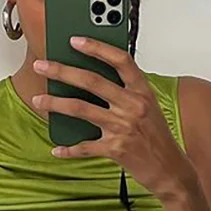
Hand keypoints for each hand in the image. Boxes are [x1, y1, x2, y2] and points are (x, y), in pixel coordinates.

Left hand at [31, 36, 197, 201]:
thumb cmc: (157, 139)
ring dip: (55, 103)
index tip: (75, 40)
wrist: (172, 171)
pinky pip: (84, 147)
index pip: (120, 60)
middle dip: (62, 71)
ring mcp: (123, 127)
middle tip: (42, 65)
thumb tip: (90, 80)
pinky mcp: (116, 149)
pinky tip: (57, 149)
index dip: (97, 47)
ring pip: (80, 109)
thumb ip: (126, 93)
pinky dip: (68, 149)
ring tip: (38, 100)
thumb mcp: (148, 108)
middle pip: (91, 81)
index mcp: (143, 91)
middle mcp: (133, 106)